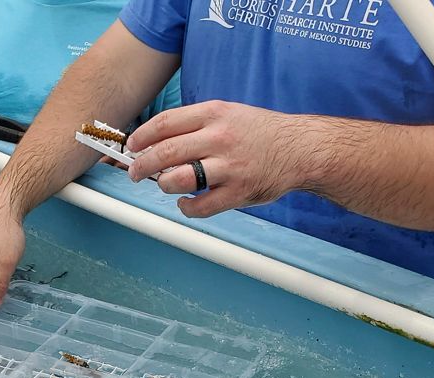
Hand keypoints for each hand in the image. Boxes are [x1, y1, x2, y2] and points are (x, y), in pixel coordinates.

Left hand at [126, 101, 322, 218]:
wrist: (301, 149)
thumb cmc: (260, 132)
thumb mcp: (229, 114)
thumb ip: (197, 124)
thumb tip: (159, 141)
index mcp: (214, 114)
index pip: (165, 123)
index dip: (142, 137)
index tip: (132, 146)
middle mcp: (219, 138)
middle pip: (165, 152)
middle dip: (142, 166)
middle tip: (135, 173)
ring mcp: (229, 166)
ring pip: (178, 180)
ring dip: (164, 185)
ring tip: (166, 184)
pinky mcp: (238, 192)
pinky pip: (201, 206)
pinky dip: (187, 208)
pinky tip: (186, 203)